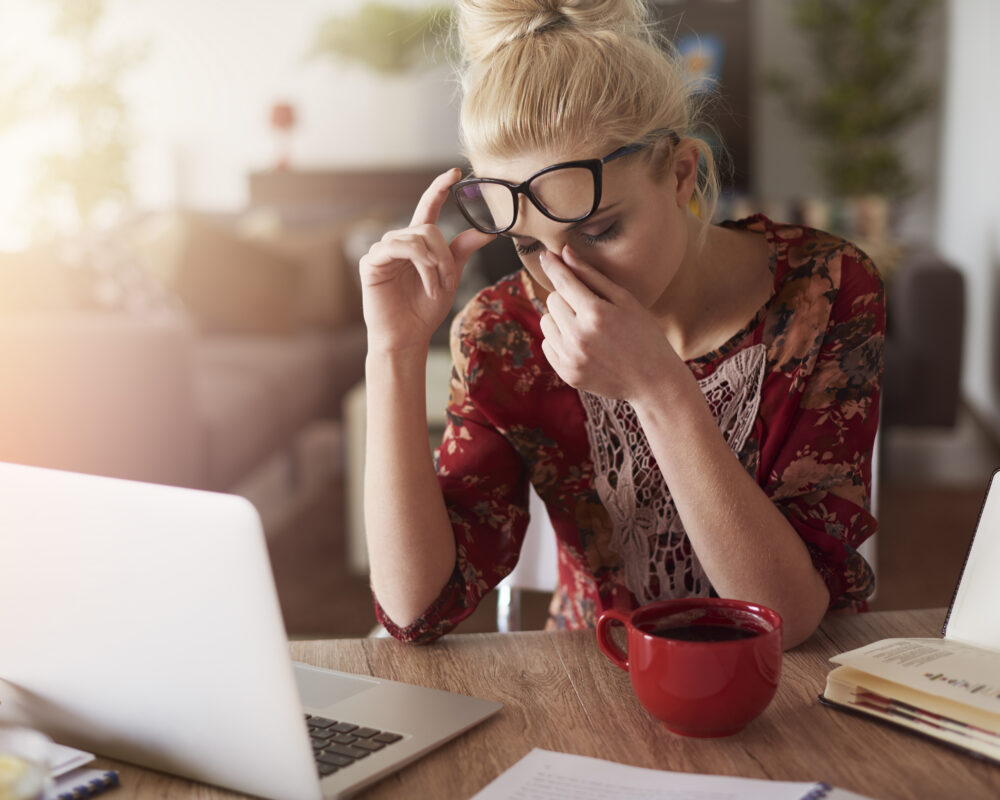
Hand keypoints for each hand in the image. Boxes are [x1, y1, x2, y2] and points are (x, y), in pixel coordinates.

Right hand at [359, 168, 494, 354]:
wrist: (407, 337)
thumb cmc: (424, 310)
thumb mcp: (450, 278)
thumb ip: (461, 252)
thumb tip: (486, 232)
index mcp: (417, 244)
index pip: (428, 208)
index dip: (439, 188)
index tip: (455, 172)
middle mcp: (399, 242)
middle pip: (429, 228)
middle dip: (445, 255)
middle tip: (449, 281)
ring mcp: (383, 250)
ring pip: (417, 238)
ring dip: (434, 264)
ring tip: (437, 287)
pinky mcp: (371, 262)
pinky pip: (399, 248)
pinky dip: (420, 265)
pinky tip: (427, 284)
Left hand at [538, 246, 680, 401]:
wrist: (653, 381)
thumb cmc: (644, 334)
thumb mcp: (624, 300)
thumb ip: (591, 276)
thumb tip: (564, 253)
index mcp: (596, 313)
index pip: (563, 281)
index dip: (553, 265)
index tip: (546, 255)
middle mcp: (578, 336)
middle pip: (552, 300)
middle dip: (566, 297)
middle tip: (589, 306)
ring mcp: (571, 357)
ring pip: (546, 321)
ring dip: (560, 318)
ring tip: (585, 326)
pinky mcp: (566, 373)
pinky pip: (547, 344)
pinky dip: (559, 339)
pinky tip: (582, 343)